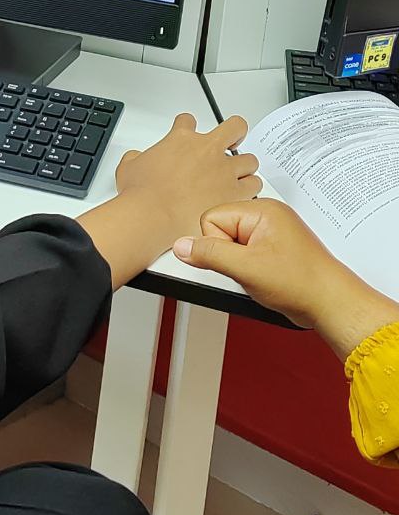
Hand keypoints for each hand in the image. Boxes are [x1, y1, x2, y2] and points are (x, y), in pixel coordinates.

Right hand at [115, 113, 260, 245]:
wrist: (152, 215)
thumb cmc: (141, 193)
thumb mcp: (128, 167)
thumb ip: (136, 157)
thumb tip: (136, 158)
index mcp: (181, 139)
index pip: (189, 120)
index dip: (188, 126)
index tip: (187, 134)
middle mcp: (207, 150)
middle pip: (235, 126)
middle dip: (235, 132)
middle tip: (231, 141)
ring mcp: (224, 170)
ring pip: (249, 159)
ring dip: (244, 167)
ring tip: (237, 176)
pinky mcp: (235, 192)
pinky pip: (254, 185)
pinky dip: (249, 190)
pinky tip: (241, 195)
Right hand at [173, 199, 398, 357]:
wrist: (331, 304)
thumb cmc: (303, 282)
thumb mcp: (247, 268)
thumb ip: (210, 254)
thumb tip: (182, 246)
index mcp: (262, 209)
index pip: (211, 217)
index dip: (217, 244)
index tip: (237, 260)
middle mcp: (266, 216)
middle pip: (219, 230)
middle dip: (228, 255)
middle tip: (251, 269)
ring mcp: (270, 233)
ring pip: (230, 245)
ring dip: (237, 264)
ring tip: (259, 276)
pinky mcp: (272, 250)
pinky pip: (243, 254)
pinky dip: (247, 269)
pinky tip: (262, 280)